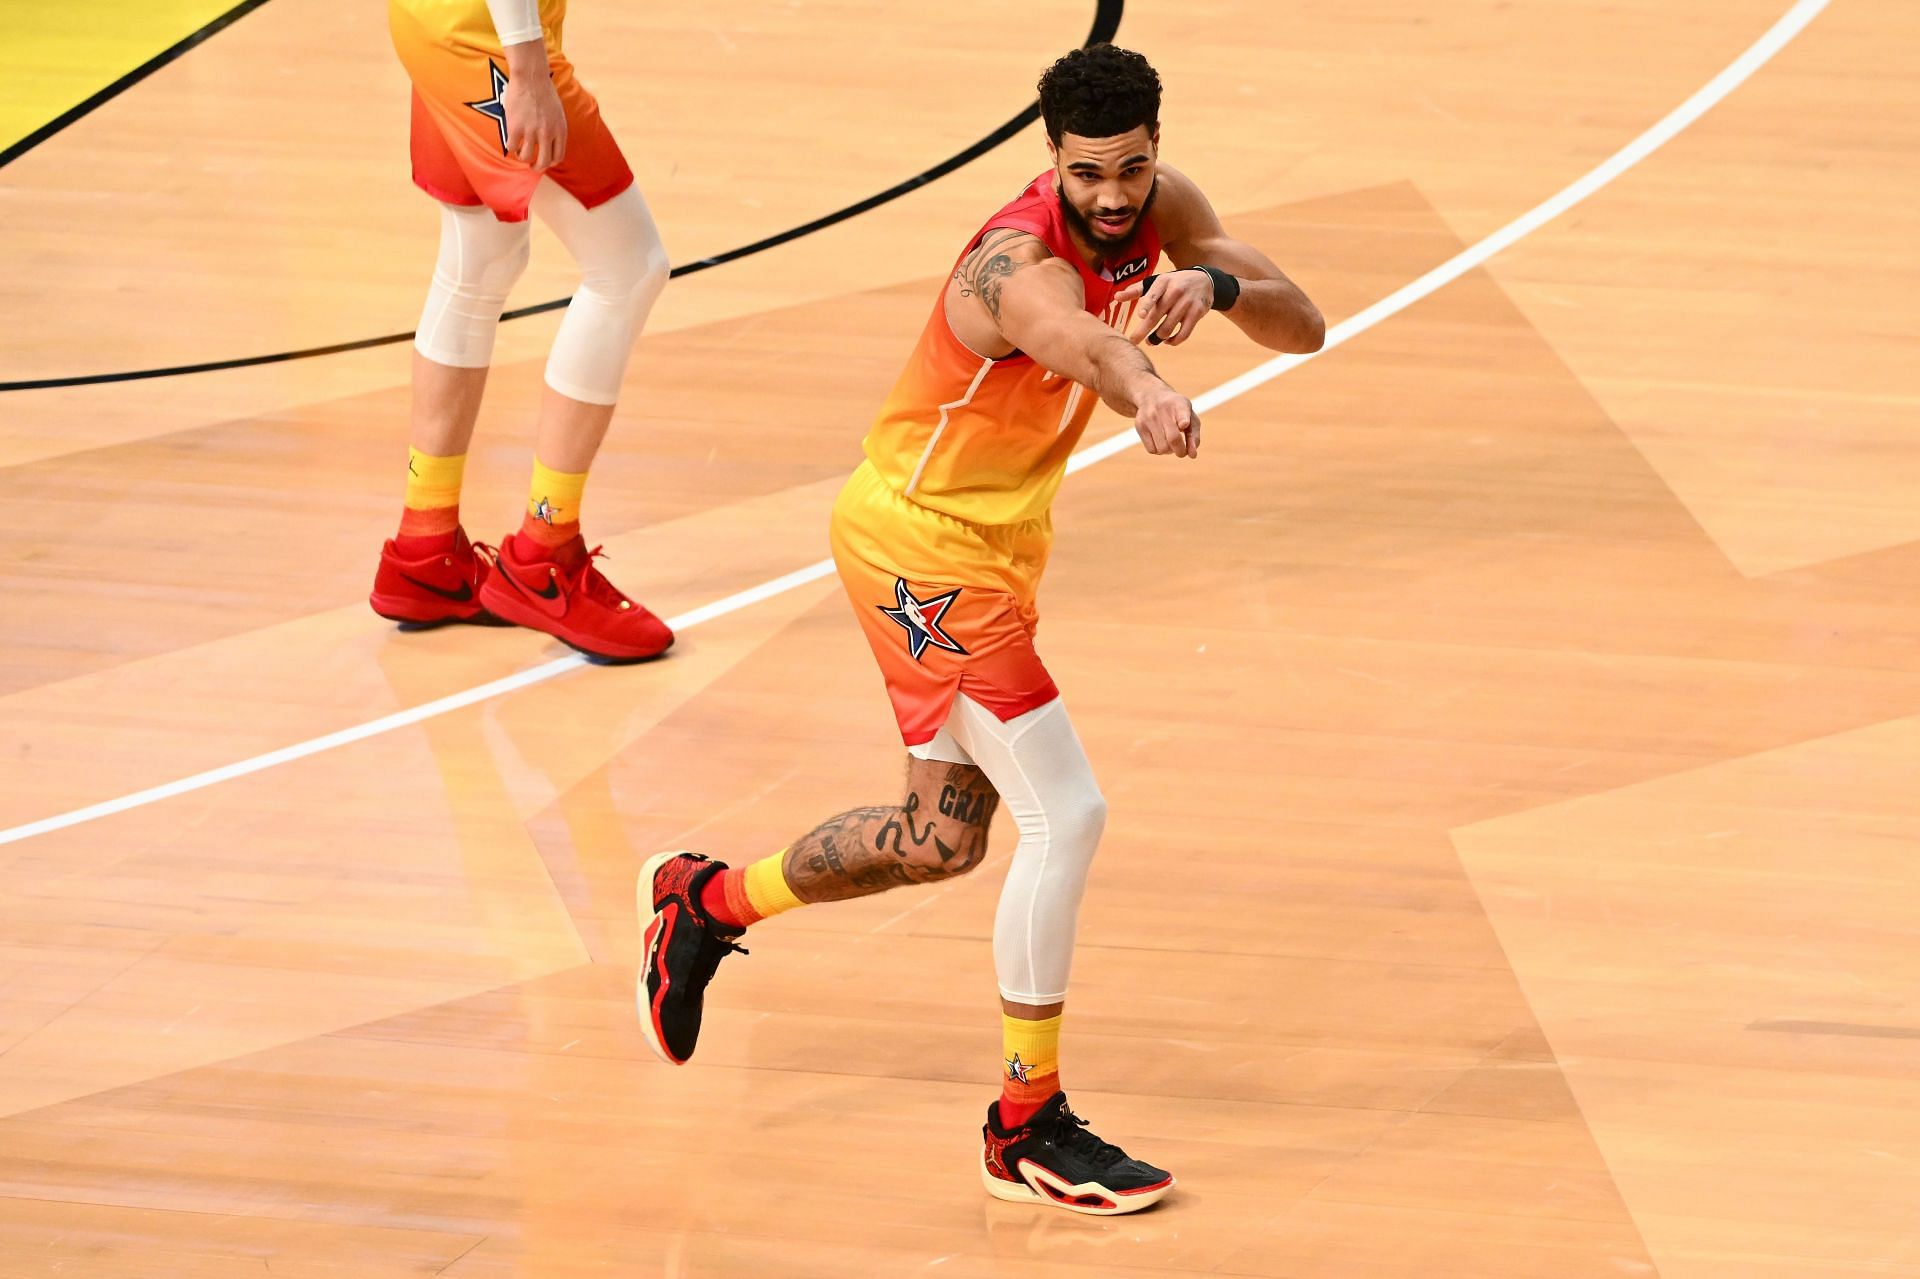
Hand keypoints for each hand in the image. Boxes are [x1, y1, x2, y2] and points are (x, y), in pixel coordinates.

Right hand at [502, 56, 566, 170]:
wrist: (531, 76)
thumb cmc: (544, 92)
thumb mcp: (558, 113)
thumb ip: (556, 129)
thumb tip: (551, 145)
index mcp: (560, 130)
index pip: (558, 157)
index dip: (550, 162)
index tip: (544, 160)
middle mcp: (547, 133)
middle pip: (544, 162)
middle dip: (537, 167)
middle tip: (532, 166)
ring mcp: (531, 131)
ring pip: (527, 157)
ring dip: (523, 157)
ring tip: (520, 152)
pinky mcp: (515, 127)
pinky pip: (512, 147)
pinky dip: (511, 148)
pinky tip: (512, 142)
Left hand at [1118, 269, 1212, 346]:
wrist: (1204, 280)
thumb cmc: (1173, 283)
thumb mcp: (1156, 282)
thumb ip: (1136, 290)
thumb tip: (1116, 297)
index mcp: (1163, 282)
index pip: (1154, 293)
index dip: (1148, 304)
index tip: (1141, 315)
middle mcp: (1176, 291)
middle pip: (1157, 315)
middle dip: (1143, 331)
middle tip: (1133, 341)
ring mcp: (1187, 303)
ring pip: (1168, 327)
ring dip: (1157, 338)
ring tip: (1151, 341)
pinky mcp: (1197, 313)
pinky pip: (1183, 333)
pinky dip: (1173, 341)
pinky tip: (1167, 341)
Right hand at [1133, 381, 1200, 458]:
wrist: (1152, 396)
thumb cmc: (1176, 411)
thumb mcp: (1190, 417)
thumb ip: (1194, 436)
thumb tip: (1192, 455)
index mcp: (1179, 404)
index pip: (1182, 412)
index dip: (1184, 420)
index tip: (1184, 424)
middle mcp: (1163, 409)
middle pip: (1173, 438)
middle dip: (1180, 451)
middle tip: (1182, 452)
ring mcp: (1149, 418)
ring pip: (1162, 448)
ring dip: (1169, 451)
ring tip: (1170, 444)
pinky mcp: (1139, 426)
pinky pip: (1152, 450)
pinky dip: (1159, 451)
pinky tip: (1161, 442)